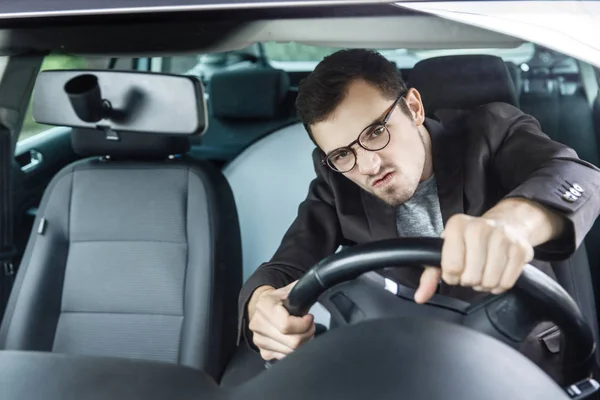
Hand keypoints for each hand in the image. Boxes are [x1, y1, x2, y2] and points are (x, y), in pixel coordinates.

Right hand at [247, 281, 315, 360]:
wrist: (264, 307)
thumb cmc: (280, 300)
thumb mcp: (290, 289)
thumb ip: (302, 289)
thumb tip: (314, 289)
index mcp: (264, 306)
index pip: (286, 325)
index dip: (304, 324)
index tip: (309, 318)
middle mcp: (258, 324)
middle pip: (292, 342)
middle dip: (308, 334)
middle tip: (310, 326)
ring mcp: (259, 341)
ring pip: (291, 352)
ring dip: (304, 343)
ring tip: (304, 332)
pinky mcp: (264, 352)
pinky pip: (286, 357)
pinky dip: (295, 351)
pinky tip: (296, 340)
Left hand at [414, 213, 534, 303]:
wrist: (506, 224)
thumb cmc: (469, 240)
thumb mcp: (445, 251)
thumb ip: (430, 275)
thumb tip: (420, 297)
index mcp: (457, 225)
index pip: (452, 267)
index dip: (452, 275)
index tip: (455, 269)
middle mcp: (480, 227)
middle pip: (470, 277)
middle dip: (468, 279)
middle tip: (471, 270)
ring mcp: (503, 237)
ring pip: (489, 282)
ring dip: (484, 283)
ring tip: (483, 270)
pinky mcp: (521, 250)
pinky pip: (506, 283)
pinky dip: (499, 284)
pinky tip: (496, 272)